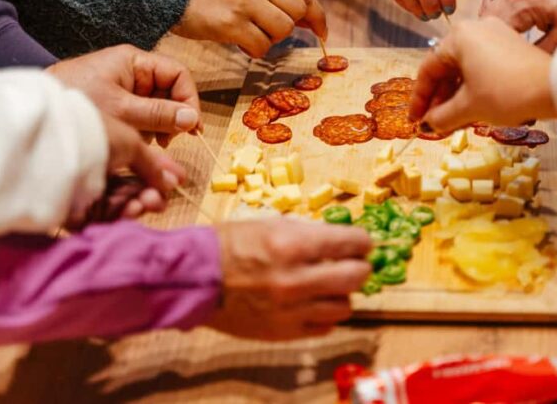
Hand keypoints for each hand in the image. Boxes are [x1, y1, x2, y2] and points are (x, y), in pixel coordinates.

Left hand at [48, 45, 200, 146]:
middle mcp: (132, 71)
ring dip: (158, 126)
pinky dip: (144, 129)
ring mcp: (123, 87)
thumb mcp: (123, 111)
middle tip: (168, 141)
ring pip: (157, 106)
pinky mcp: (115, 103)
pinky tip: (136, 141)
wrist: (35, 111)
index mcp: (135, 61)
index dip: (189, 100)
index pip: (178, 75)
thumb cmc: (77, 103)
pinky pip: (141, 115)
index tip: (191, 127)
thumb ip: (159, 114)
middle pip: (170, 91)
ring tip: (149, 143)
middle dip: (173, 116)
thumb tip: (192, 119)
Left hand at [66, 113, 185, 226]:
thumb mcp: (132, 143)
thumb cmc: (97, 135)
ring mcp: (80, 192)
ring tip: (145, 204)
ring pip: (117, 206)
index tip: (180, 180)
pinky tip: (131, 209)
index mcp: (105, 147)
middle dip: (149, 195)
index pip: (137, 166)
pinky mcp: (70, 212)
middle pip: (128, 189)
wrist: (60, 146)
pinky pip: (100, 219)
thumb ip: (153, 165)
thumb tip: (172, 181)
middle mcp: (92, 169)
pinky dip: (118, 216)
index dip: (159, 174)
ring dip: (137, 205)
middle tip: (159, 199)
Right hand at [172, 0, 326, 57]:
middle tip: (274, 31)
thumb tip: (310, 19)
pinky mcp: (232, 23)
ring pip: (283, 30)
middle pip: (298, 12)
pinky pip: (262, 46)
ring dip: (271, 38)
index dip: (316, 15)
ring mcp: (244, 1)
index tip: (322, 30)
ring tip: (251, 32)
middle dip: (291, 27)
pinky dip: (255, 50)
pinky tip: (241, 41)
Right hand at [206, 218, 371, 340]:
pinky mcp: (284, 331)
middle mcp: (296, 279)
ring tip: (329, 285)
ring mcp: (291, 309)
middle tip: (355, 263)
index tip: (362, 242)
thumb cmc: (230, 244)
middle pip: (356, 276)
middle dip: (360, 266)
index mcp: (292, 245)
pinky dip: (325, 314)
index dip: (362, 241)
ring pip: (345, 305)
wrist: (194, 279)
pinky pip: (325, 326)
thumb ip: (309, 233)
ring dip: (342, 293)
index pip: (351, 243)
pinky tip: (314, 302)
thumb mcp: (271, 225)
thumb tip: (341, 238)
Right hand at [410, 18, 554, 132]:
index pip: (428, 69)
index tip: (415, 119)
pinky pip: (482, 65)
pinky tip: (472, 106)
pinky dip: (473, 85)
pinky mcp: (511, 44)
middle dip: (438, 98)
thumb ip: (441, 116)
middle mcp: (475, 28)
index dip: (419, 98)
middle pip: (446, 66)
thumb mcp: (469, 107)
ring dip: (455, 94)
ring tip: (451, 119)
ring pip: (465, 67)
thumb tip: (428, 125)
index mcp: (459, 36)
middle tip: (433, 122)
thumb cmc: (506, 92)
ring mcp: (495, 33)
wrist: (555, 87)